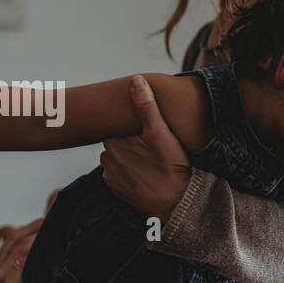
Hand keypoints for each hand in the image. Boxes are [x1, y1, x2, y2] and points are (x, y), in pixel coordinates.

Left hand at [100, 75, 190, 222]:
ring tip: (151, 162)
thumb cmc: (171, 166)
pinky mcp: (117, 192)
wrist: (177, 203)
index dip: (132, 127)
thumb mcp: (161, 133)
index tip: (146, 132)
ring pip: (118, 159)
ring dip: (129, 159)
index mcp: (113, 141)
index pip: (118, 126)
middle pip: (117, 142)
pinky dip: (130, 175)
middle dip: (130, 142)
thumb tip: (136, 79)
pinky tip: (146, 175)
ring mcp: (110, 177)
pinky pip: (120, 176)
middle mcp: (106, 159)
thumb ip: (146, 106)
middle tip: (152, 147)